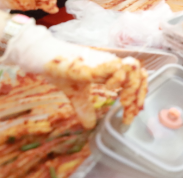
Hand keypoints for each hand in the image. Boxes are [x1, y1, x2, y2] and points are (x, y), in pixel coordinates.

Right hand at [1, 23, 147, 127]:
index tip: (132, 114)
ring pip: (132, 68)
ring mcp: (103, 61)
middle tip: (130, 114)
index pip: (136, 78)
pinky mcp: (92, 63)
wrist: (43, 57)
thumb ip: (84, 108)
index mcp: (110, 70)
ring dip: (131, 87)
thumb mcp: (75, 94)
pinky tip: (108, 88)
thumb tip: (90, 125)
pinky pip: (112, 66)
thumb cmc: (61, 71)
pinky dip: (116, 78)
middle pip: (139, 74)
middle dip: (139, 95)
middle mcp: (110, 64)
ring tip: (122, 102)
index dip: (139, 95)